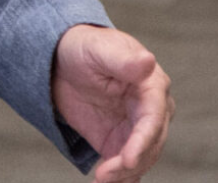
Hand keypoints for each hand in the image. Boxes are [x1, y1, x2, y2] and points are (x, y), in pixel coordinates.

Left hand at [52, 24, 173, 181]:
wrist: (63, 60)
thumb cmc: (85, 47)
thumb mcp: (99, 49)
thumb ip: (123, 60)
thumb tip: (148, 62)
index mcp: (152, 85)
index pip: (154, 118)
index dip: (143, 141)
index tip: (129, 160)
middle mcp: (151, 110)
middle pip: (150, 144)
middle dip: (130, 163)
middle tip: (105, 175)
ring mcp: (137, 128)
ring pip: (141, 158)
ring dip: (123, 173)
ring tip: (100, 179)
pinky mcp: (120, 142)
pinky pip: (126, 165)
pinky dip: (120, 178)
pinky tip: (105, 182)